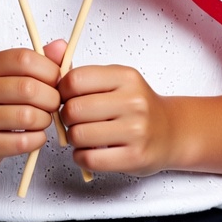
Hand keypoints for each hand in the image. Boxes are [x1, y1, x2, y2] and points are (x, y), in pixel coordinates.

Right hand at [0, 48, 62, 168]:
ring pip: (27, 116)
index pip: (23, 59)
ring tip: (43, 119)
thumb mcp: (11, 74)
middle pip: (27, 88)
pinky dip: (37, 139)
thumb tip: (62, 47)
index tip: (57, 80)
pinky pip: (21, 142)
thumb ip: (39, 60)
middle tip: (54, 103)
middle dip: (52, 97)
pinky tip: (36, 135)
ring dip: (45, 120)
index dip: (49, 69)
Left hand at [58, 64, 175, 175]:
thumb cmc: (136, 106)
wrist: (171, 131)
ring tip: (82, 135)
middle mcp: (133, 101)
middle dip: (66, 117)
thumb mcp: (117, 80)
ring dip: (73, 138)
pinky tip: (87, 151)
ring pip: (79, 135)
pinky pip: (90, 158)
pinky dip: (80, 156)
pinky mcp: (134, 157)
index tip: (65, 97)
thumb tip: (51, 63)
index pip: (76, 80)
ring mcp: (136, 130)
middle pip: (74, 109)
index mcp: (125, 77)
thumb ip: (86, 75)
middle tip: (74, 119)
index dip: (62, 90)